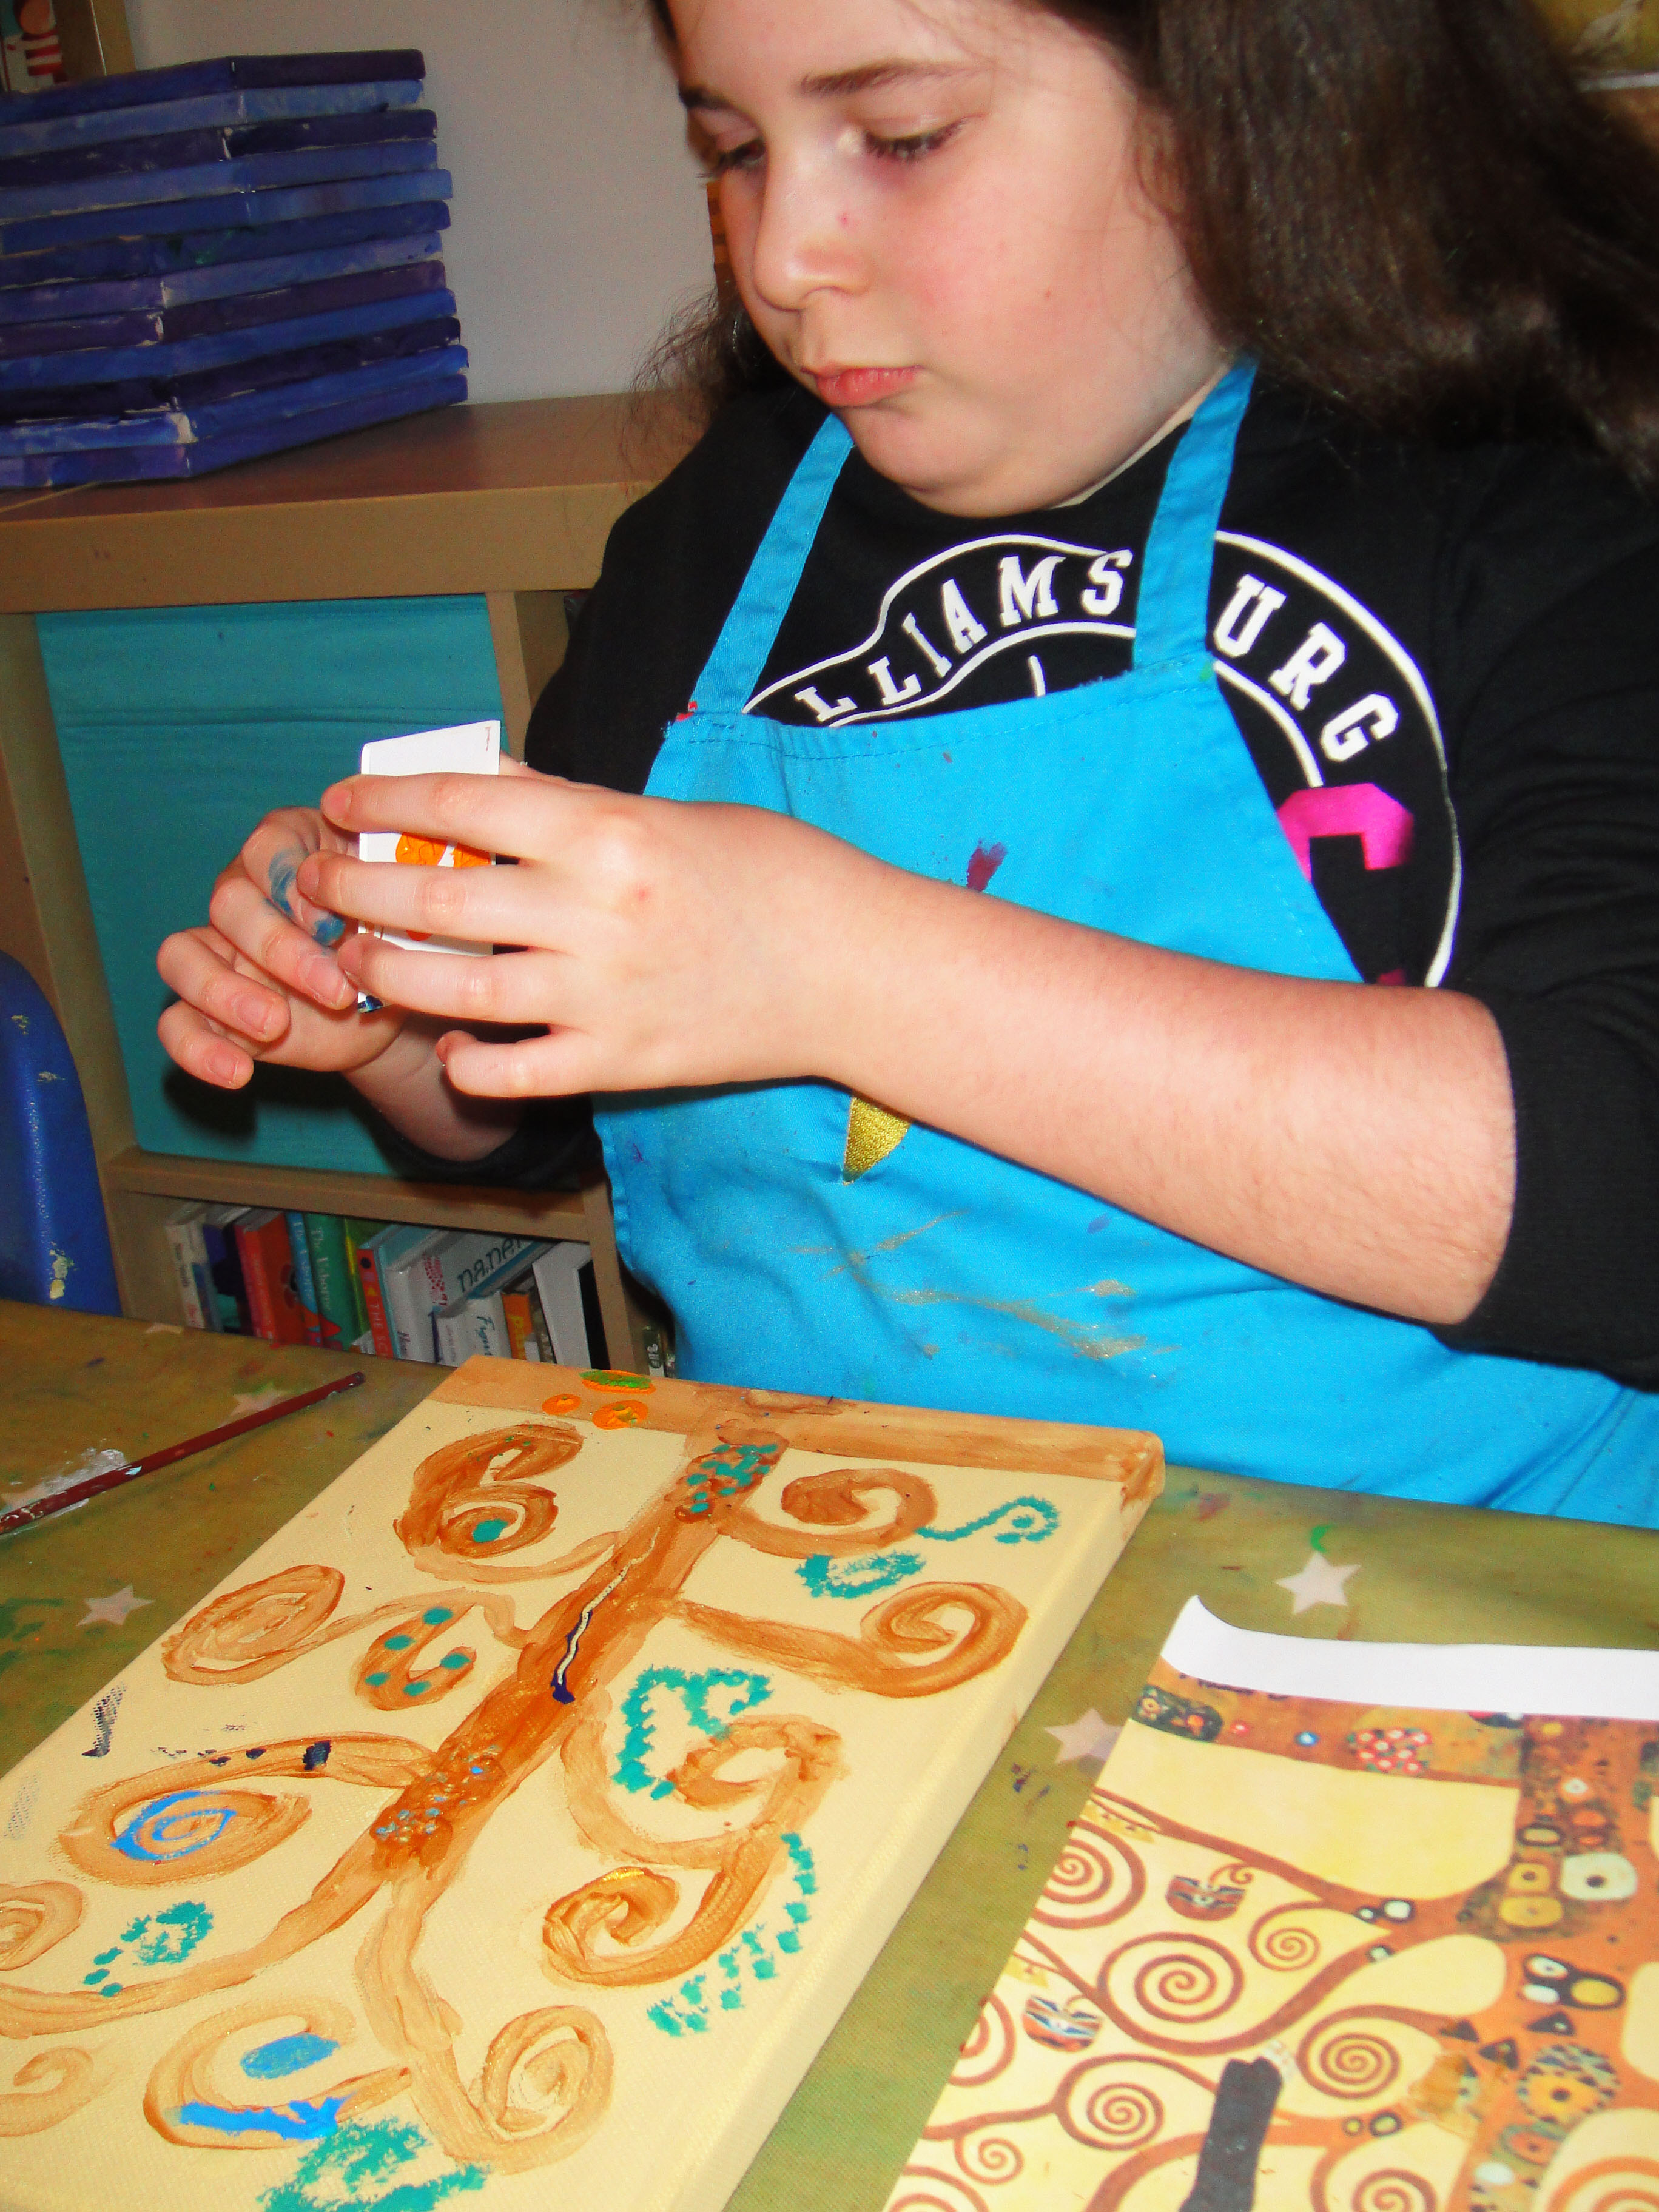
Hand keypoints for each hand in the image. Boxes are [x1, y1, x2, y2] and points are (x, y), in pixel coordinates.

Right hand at [157, 806, 406, 1088]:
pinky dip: (197, 1049)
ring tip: (275, 1023)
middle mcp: (242, 892)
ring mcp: (217, 951)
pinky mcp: (209, 1010)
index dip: (293, 883)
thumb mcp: (398, 912)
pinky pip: (175, 1023)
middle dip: (280, 948)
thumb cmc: (393, 939)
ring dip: (224, 992)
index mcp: (292, 851)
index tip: (334, 925)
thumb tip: (379, 895)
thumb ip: (384, 898)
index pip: (268, 847)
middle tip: (335, 990)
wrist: (387, 1004)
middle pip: (229, 902)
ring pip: (181, 956)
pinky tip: (237, 1072)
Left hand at [300, 762, 872, 1096]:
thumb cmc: (767, 874)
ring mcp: (602, 995)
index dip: (384, 800)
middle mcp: (593, 911)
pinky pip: (513, 1074)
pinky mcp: (620, 1064)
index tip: (338, 804)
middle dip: (353, 887)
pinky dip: (469, 1065)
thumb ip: (569, 804)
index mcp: (606, 831)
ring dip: (386, 974)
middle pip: (434, 898)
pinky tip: (452, 1050)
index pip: (463, 802)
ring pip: (452, 992)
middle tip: (318, 882)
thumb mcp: (667, 813)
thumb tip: (478, 783)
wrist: (851, 968)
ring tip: (358, 960)